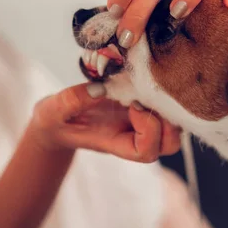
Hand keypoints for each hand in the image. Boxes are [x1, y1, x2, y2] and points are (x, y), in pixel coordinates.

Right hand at [26, 83, 181, 161]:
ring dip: (168, 106)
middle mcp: (133, 135)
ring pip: (173, 127)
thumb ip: (72, 101)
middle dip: (167, 121)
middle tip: (148, 95)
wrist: (57, 121)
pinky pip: (165, 107)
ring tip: (148, 84)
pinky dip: (162, 93)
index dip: (149, 130)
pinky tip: (144, 76)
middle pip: (169, 144)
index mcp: (115, 142)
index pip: (146, 152)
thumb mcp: (53, 111)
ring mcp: (139, 122)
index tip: (133, 105)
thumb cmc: (55, 121)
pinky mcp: (140, 107)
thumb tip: (100, 88)